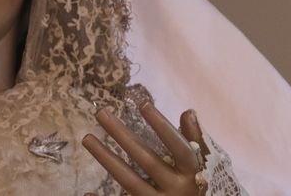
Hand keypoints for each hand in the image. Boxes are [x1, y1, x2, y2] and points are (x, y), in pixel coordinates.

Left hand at [82, 102, 210, 195]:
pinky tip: (87, 192)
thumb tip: (188, 112)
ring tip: (87, 138)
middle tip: (101, 112)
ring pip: (130, 180)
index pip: (178, 148)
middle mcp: (176, 189)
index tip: (143, 104)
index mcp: (192, 174)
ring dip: (107, 158)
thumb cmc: (195, 188)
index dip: (162, 127)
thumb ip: (195, 141)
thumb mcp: (203, 166)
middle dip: (122, 135)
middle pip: (146, 160)